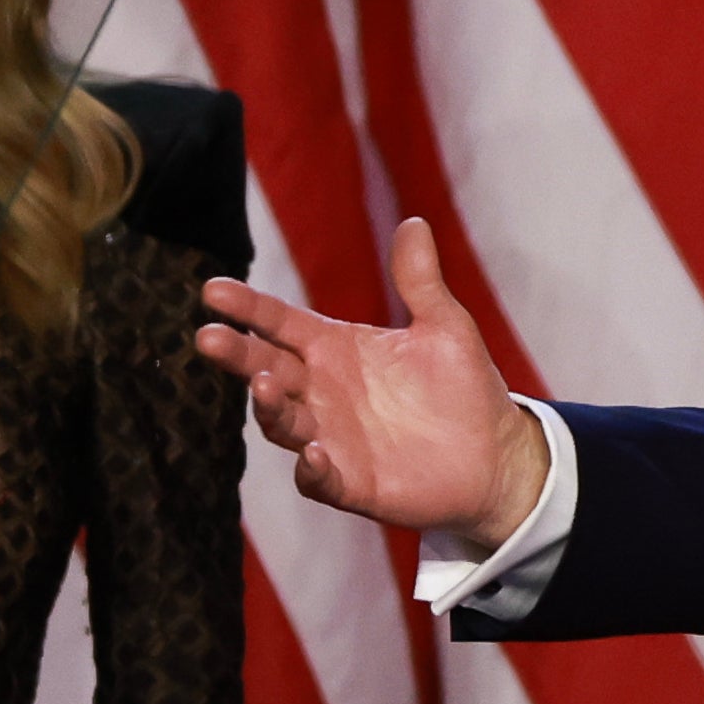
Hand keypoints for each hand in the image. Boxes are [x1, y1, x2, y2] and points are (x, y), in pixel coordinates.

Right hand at [198, 217, 551, 542]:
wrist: (495, 455)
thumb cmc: (463, 387)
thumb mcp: (444, 327)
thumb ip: (419, 281)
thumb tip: (413, 222)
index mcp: (335, 349)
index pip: (280, 323)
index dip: (248, 308)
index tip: (213, 290)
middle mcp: (322, 392)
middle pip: (266, 369)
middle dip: (237, 354)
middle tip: (208, 337)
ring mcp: (330, 437)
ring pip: (282, 422)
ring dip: (270, 407)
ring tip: (265, 386)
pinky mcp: (350, 482)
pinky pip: (317, 479)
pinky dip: (312, 468)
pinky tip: (316, 453)